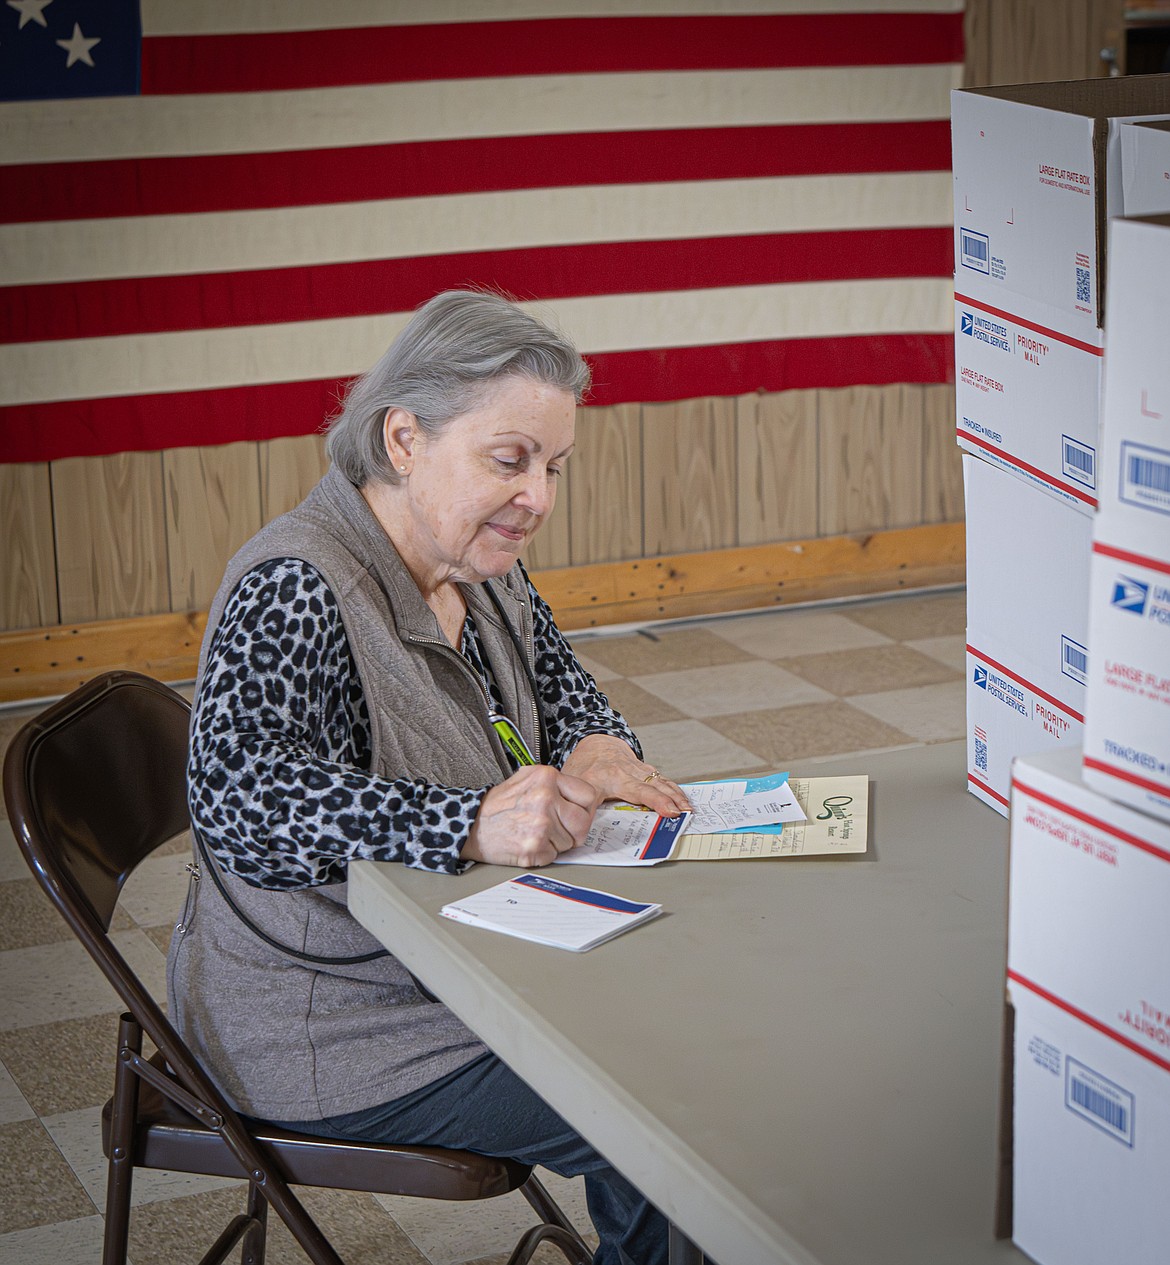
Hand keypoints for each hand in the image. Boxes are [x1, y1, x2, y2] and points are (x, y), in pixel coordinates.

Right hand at [463, 765, 595, 867]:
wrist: (471, 825)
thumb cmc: (499, 805)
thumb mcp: (527, 779)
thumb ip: (555, 785)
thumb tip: (583, 799)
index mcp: (547, 777)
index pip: (588, 795)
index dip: (584, 809)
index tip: (576, 814)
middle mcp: (546, 798)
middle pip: (583, 823)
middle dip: (574, 831)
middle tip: (559, 830)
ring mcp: (541, 824)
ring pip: (569, 842)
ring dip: (556, 843)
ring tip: (534, 833)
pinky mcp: (534, 847)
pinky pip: (554, 856)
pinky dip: (543, 854)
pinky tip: (527, 842)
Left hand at [560, 734, 691, 816]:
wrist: (594, 742)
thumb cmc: (584, 766)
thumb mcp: (576, 785)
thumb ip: (581, 806)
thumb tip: (583, 829)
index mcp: (609, 778)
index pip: (637, 791)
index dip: (655, 801)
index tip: (669, 811)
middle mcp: (627, 772)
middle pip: (654, 786)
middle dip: (671, 799)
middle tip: (685, 813)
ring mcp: (638, 769)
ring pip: (661, 781)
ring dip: (676, 794)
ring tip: (689, 808)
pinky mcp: (646, 769)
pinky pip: (662, 779)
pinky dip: (674, 789)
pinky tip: (683, 799)